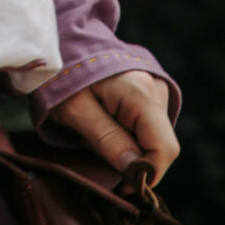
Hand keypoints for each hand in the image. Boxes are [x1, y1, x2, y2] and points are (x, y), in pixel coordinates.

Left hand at [51, 70, 179, 184]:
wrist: (60, 38)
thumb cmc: (62, 74)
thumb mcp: (75, 111)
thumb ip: (108, 140)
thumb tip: (136, 171)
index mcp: (141, 92)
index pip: (164, 148)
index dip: (146, 174)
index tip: (120, 185)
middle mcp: (156, 87)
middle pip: (161, 145)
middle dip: (135, 160)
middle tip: (98, 152)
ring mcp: (156, 86)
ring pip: (154, 137)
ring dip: (130, 146)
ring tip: (97, 132)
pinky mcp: (150, 89)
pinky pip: (148, 124)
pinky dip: (129, 133)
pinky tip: (106, 124)